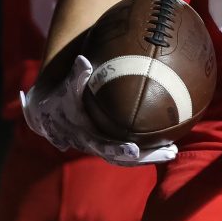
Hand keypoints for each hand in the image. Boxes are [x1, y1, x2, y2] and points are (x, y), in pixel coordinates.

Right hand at [19, 55, 177, 166]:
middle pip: (121, 158)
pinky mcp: (108, 147)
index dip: (117, 150)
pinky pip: (128, 155)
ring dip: (150, 157)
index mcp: (84, 136)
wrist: (49, 115)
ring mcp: (101, 149)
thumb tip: (83, 61)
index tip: (134, 150)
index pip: (102, 146)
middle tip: (169, 153)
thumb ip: (76, 76)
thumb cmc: (60, 97)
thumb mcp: (66, 87)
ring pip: (127, 159)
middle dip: (146, 158)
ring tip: (172, 151)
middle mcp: (94, 147)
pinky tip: (166, 147)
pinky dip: (146, 153)